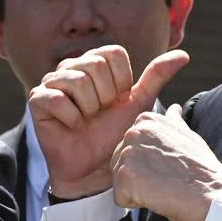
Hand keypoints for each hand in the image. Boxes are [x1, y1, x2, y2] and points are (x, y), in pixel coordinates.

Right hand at [28, 46, 188, 198]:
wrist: (98, 167)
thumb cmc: (117, 132)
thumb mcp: (141, 102)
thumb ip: (157, 76)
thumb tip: (184, 55)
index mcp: (96, 63)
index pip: (113, 53)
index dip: (122, 80)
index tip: (119, 100)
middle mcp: (72, 68)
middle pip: (94, 64)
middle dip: (106, 94)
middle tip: (101, 112)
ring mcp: (52, 83)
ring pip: (76, 79)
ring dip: (89, 106)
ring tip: (88, 119)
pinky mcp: (37, 101)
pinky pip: (56, 98)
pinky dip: (71, 116)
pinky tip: (74, 125)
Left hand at [111, 104, 221, 220]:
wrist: (210, 191)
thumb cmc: (201, 168)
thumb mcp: (188, 136)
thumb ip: (173, 123)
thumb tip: (174, 109)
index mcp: (147, 121)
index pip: (131, 148)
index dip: (150, 162)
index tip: (168, 164)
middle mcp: (133, 132)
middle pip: (121, 163)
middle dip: (140, 176)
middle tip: (166, 177)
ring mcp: (128, 153)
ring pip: (121, 180)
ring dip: (139, 189)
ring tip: (162, 185)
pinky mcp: (124, 176)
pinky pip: (120, 197)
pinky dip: (136, 202)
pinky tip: (157, 195)